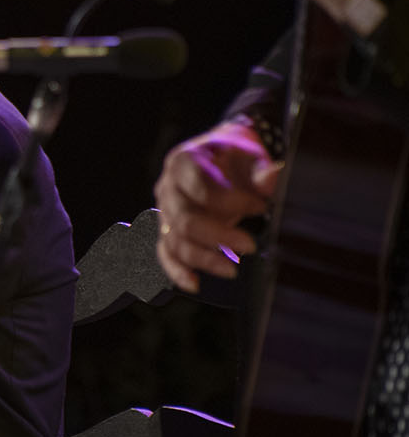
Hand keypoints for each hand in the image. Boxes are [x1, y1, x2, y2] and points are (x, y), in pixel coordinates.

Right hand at [153, 120, 280, 292]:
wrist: (222, 159)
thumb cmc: (237, 156)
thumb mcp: (251, 152)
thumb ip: (261, 168)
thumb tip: (274, 175)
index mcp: (183, 161)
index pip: (200, 187)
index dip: (230, 201)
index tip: (261, 207)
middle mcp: (167, 187)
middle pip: (185, 219)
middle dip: (218, 236)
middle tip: (250, 246)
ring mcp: (164, 211)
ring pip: (175, 240)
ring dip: (203, 258)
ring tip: (232, 271)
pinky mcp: (167, 231)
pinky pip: (165, 253)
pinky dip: (177, 270)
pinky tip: (195, 284)